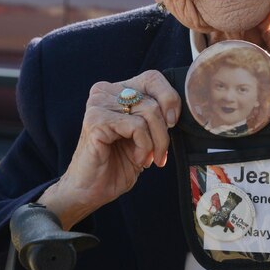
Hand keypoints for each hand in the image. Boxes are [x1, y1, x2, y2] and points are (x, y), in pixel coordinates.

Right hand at [39, 70, 180, 229]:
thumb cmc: (117, 163)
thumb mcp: (144, 134)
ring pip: (149, 112)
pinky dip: (144, 146)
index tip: (172, 124)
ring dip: (156, 142)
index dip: (170, 99)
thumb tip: (179, 108)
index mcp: (116, 90)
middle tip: (160, 153)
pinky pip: (137, 126)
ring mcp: (98, 104)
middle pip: (153, 99)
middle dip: (164, 131)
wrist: (90, 191)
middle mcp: (105, 92)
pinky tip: (137, 159)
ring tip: (147, 157)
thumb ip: (157, 115)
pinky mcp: (96, 120)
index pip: (153, 78)